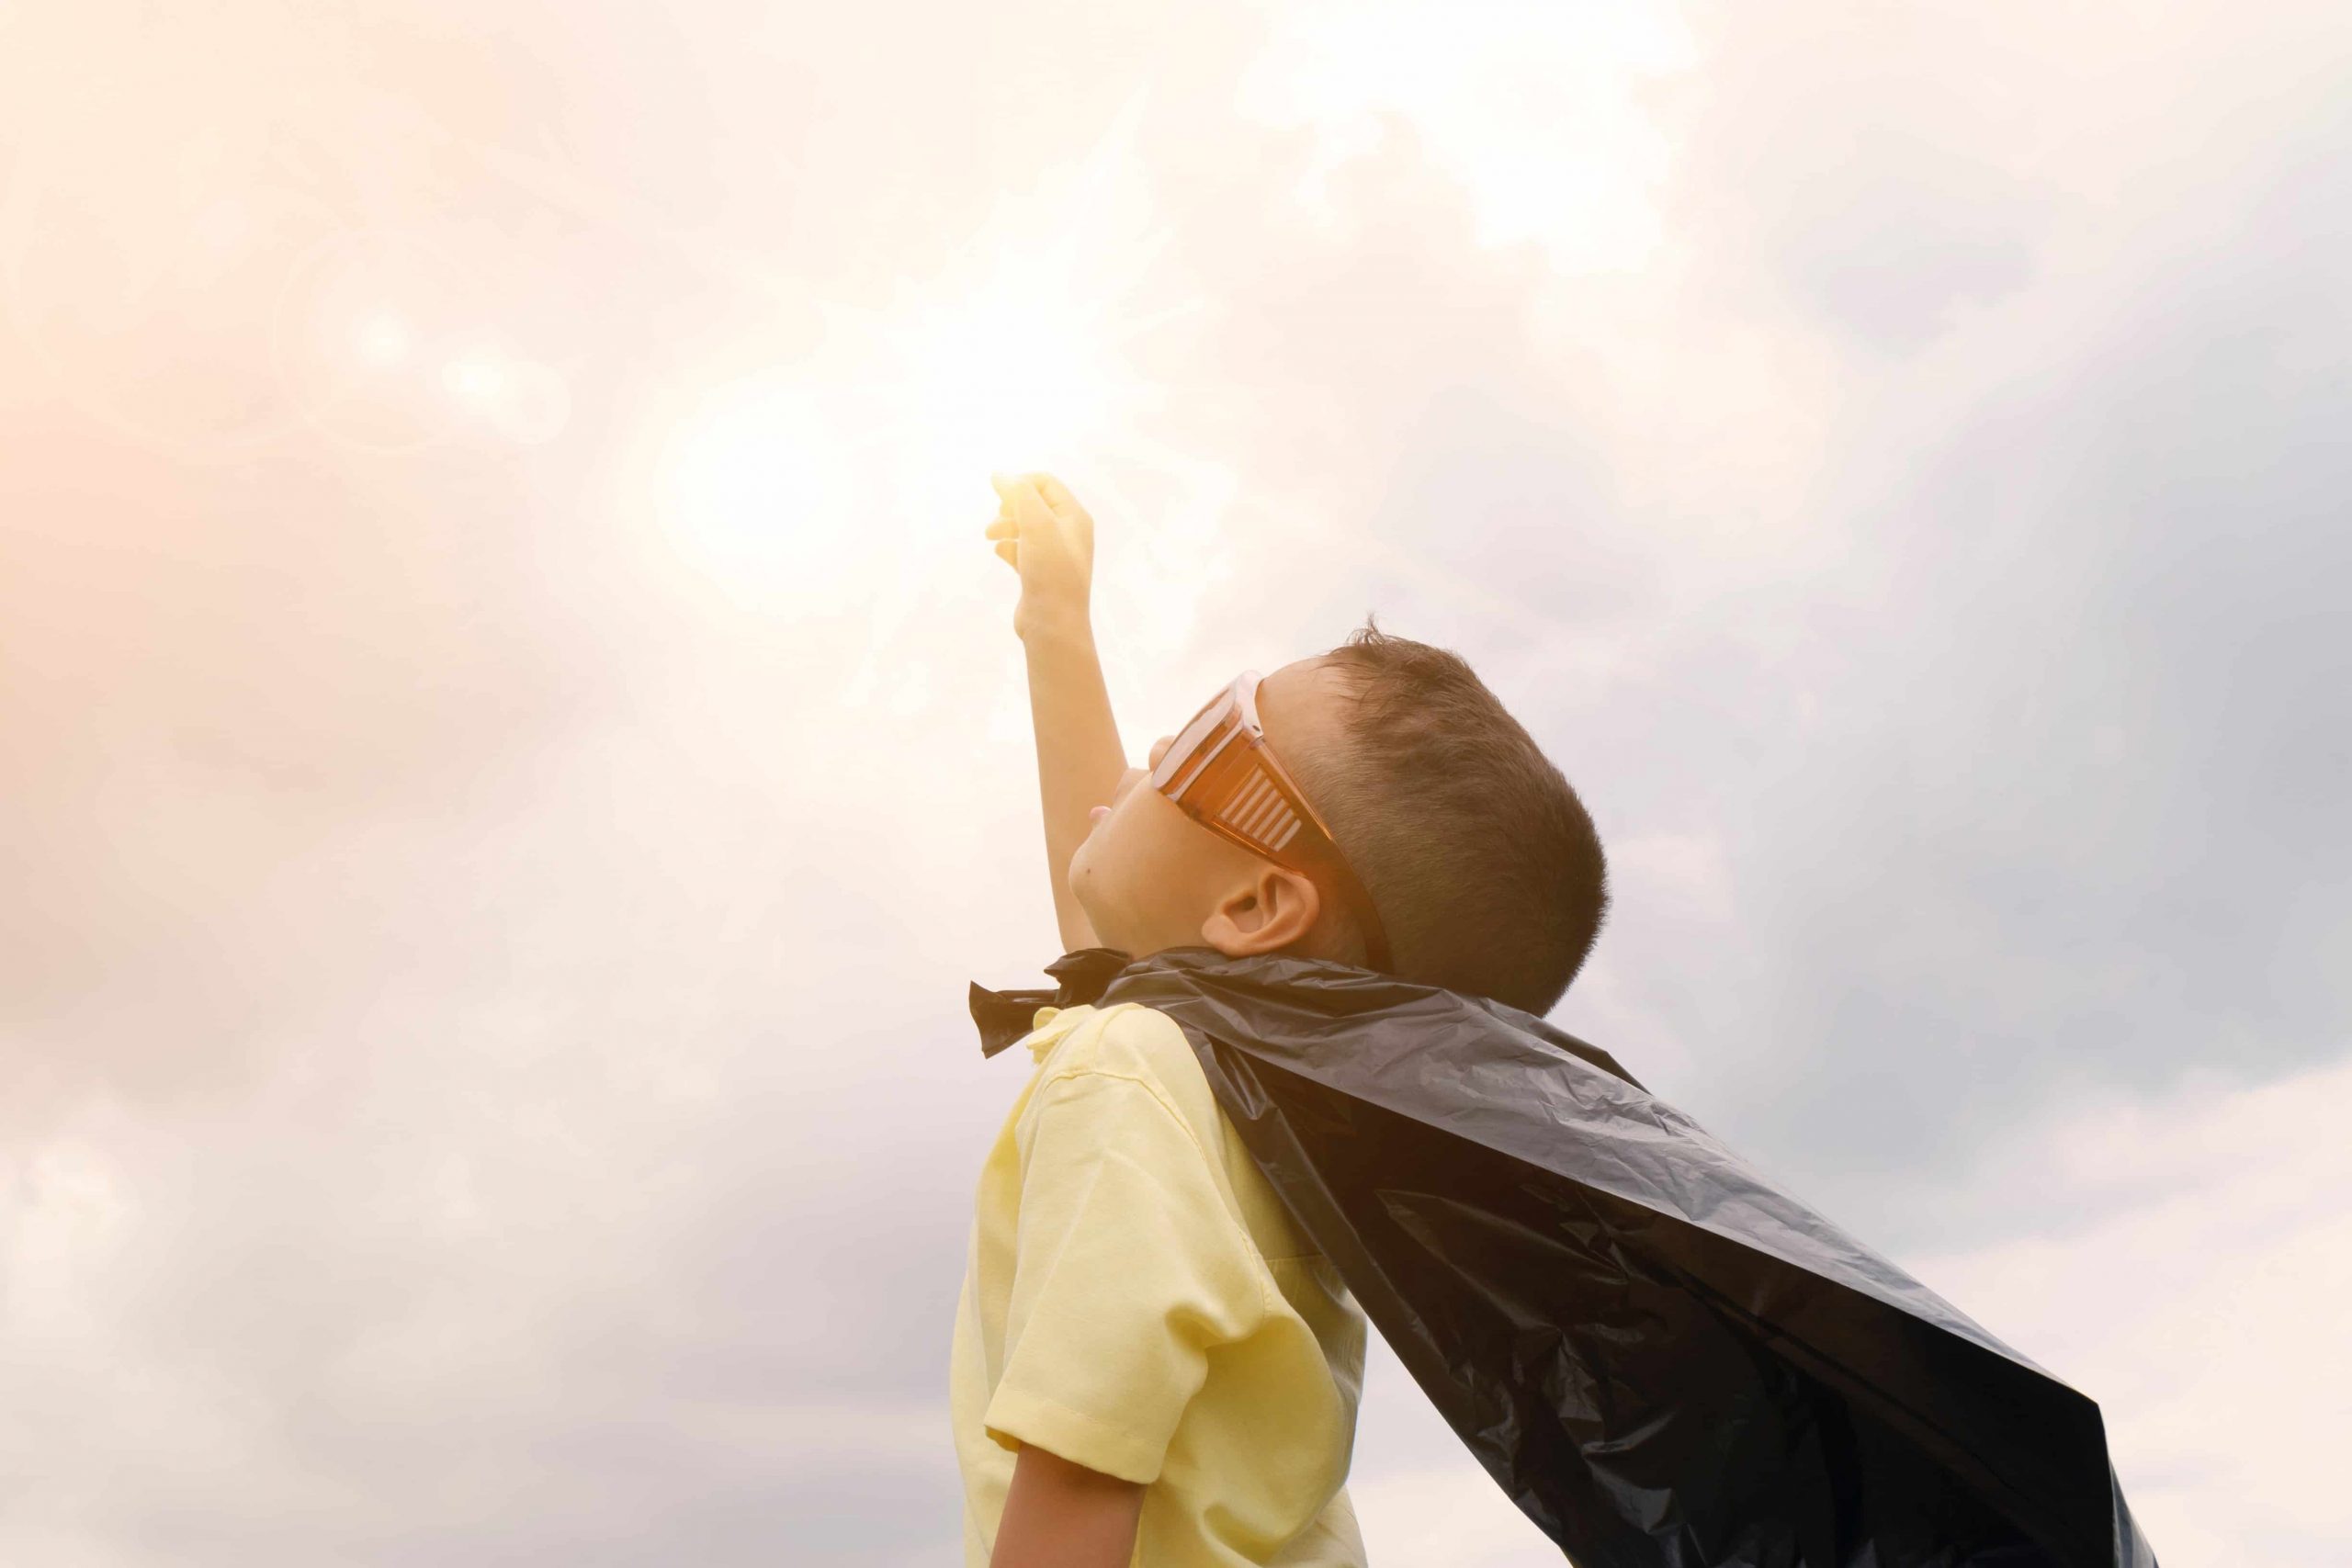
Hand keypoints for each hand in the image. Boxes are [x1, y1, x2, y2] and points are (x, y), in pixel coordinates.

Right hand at [987, 471, 1094, 642]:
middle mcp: (1068, 533)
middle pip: (1033, 504)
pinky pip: (1021, 550)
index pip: (1045, 483)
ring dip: (1004, 526)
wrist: (1053, 625)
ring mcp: (1055, 554)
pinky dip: (1008, 547)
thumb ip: (1019, 494)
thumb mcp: (1037, 524)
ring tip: (990, 537)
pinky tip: (1000, 552)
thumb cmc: (1050, 571)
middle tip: (995, 521)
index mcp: (1075, 517)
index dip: (1019, 483)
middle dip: (1009, 507)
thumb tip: (1000, 475)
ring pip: (1024, 527)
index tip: (998, 495)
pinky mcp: (1040, 573)